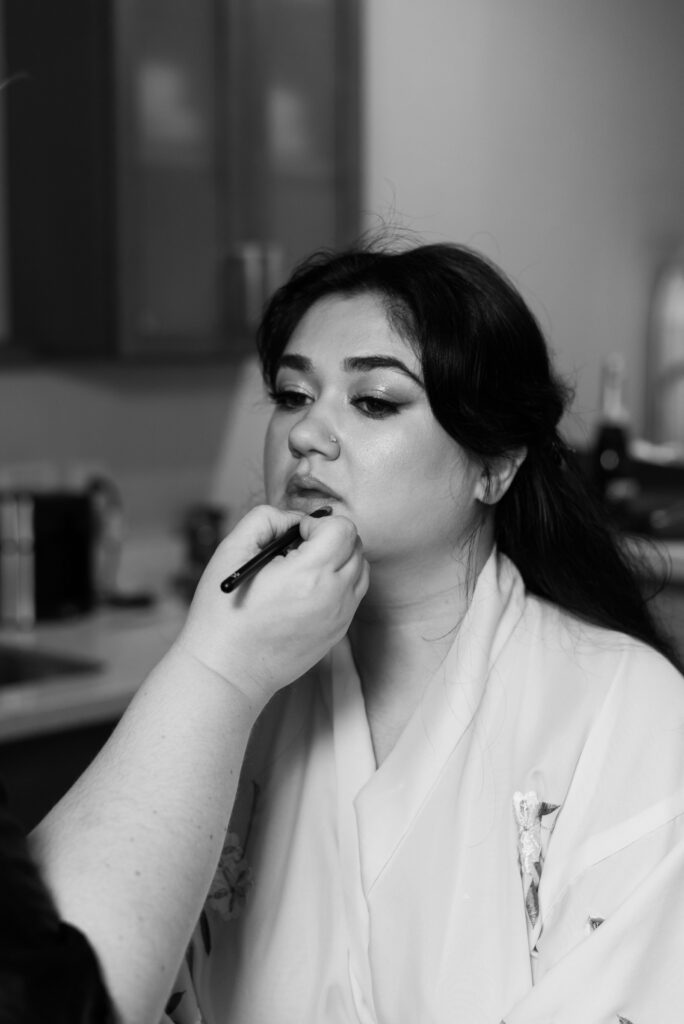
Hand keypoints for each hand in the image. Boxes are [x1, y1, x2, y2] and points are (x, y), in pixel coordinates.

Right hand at [174, 504, 368, 704]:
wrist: (227, 671)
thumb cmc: (223, 613)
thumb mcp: (232, 551)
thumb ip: (265, 519)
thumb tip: (293, 519)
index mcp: (309, 574)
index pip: (343, 528)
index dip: (316, 524)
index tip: (293, 537)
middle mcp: (334, 595)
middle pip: (356, 545)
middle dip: (329, 538)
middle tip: (296, 551)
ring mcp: (340, 617)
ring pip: (360, 569)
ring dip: (338, 559)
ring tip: (303, 570)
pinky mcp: (338, 632)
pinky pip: (354, 594)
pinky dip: (338, 582)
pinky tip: (306, 591)